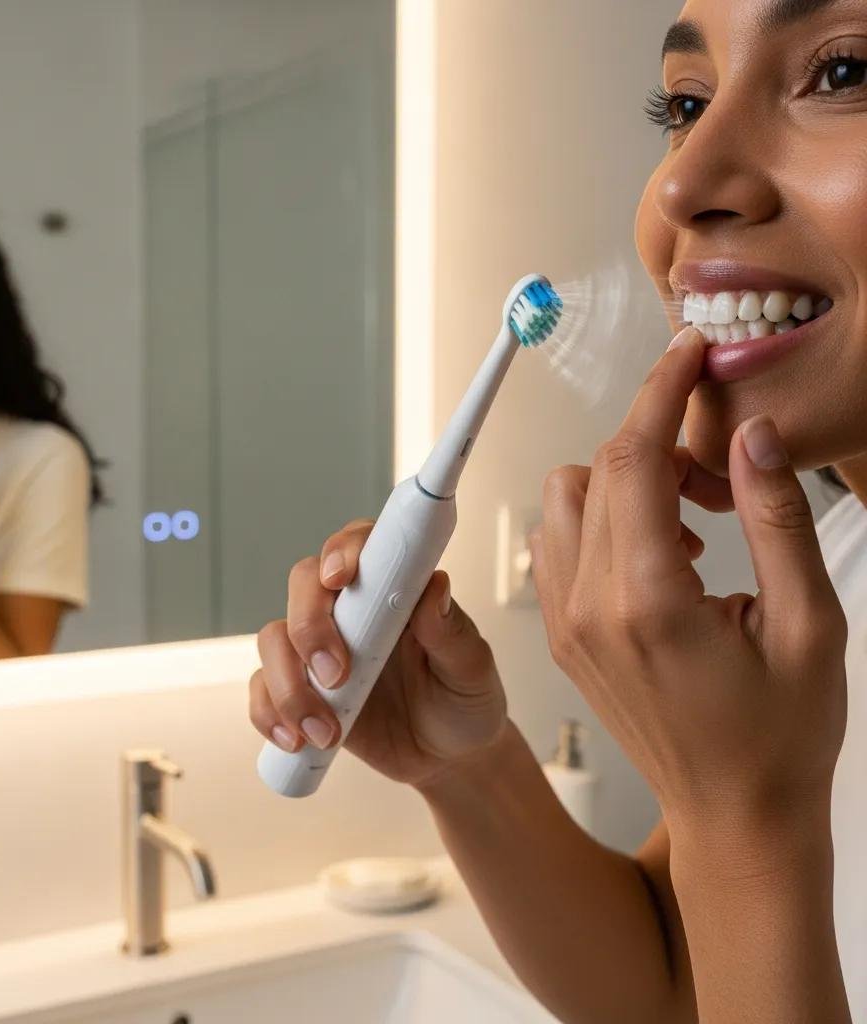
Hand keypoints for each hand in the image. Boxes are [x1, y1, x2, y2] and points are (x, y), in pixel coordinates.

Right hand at [249, 519, 507, 788]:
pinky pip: (262, 689)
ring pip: (274, 639)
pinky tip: (296, 740)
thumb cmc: (464, 702)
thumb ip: (452, 632)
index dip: (342, 551)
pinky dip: (269, 713)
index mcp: (393, 589)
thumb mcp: (471, 670)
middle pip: (303, 586)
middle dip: (309, 627)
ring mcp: (317, 649)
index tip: (339, 577)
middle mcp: (349, 610)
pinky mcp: (299, 690)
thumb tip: (435, 586)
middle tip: (335, 674)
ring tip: (326, 731)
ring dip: (289, 684)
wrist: (448, 760)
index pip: (358, 547)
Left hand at [531, 327, 846, 842]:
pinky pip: (561, 540)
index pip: (633, 460)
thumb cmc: (780, 735)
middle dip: (657, 436)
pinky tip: (665, 549)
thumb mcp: (806, 623)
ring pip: (565, 498)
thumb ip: (774, 516)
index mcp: (646, 602)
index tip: (687, 353)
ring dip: (625, 478)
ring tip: (697, 516)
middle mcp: (586, 607)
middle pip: (597, 469)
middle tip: (724, 464)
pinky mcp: (564, 634)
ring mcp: (565, 622)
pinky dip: (604, 516)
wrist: (733, 813)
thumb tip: (749, 433)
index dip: (660, 392)